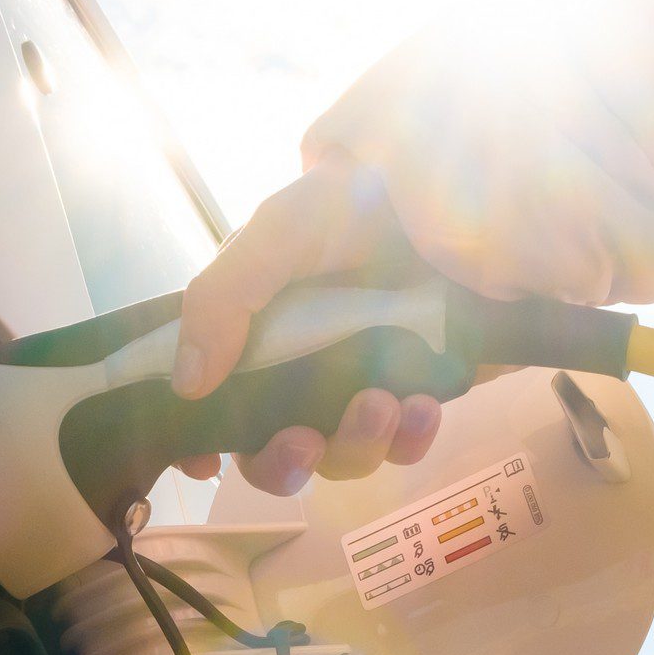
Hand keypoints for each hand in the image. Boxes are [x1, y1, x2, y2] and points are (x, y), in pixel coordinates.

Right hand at [170, 150, 442, 494]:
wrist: (467, 193)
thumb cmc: (362, 201)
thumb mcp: (282, 230)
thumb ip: (225, 298)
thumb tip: (186, 384)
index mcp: (258, 330)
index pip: (215, 401)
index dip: (202, 438)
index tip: (204, 461)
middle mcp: (304, 367)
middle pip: (275, 448)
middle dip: (284, 459)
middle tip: (303, 440)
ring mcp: (363, 384)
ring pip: (342, 456)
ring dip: (356, 443)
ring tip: (384, 402)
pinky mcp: (419, 392)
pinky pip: (406, 445)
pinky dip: (411, 438)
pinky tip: (423, 406)